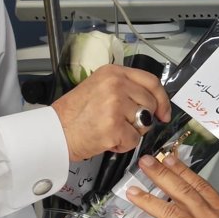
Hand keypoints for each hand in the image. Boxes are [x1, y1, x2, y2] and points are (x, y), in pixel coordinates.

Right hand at [50, 65, 170, 161]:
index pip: (151, 82)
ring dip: (131, 132)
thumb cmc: (74, 114)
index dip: (162, 99)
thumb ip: (124, 89)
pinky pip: (134, 140)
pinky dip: (123, 145)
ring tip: (109, 130)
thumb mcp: (99, 87)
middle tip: (121, 124)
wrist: (54, 132)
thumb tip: (151, 102)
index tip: (163, 113)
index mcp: (113, 73)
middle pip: (150, 104)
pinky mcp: (114, 126)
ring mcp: (115, 105)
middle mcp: (116, 85)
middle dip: (141, 119)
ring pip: (144, 123)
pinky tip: (106, 139)